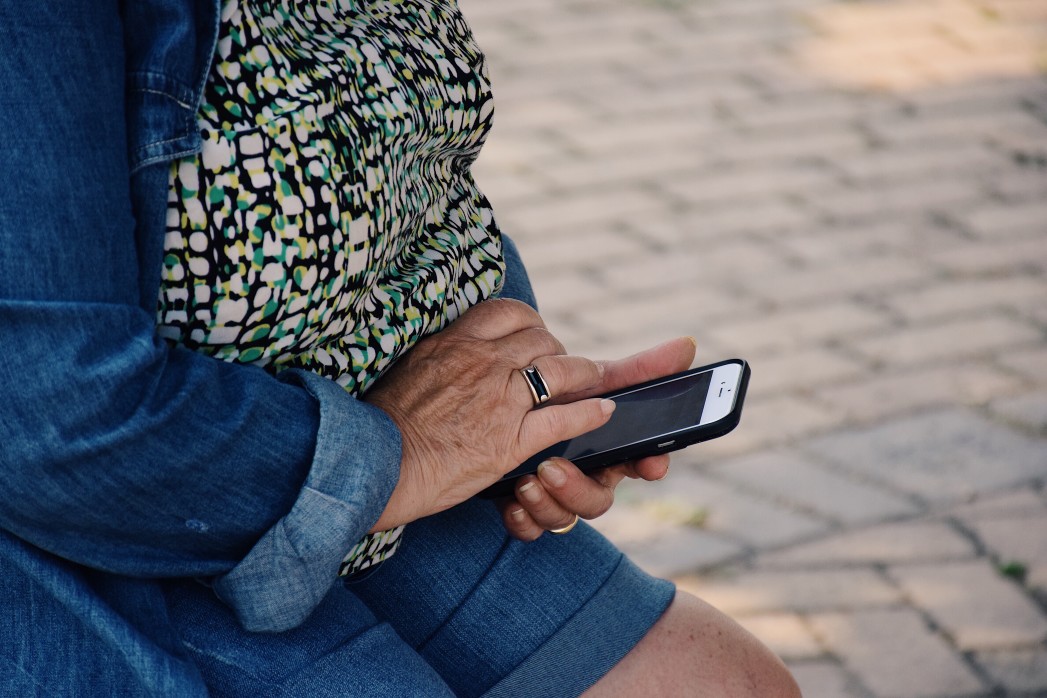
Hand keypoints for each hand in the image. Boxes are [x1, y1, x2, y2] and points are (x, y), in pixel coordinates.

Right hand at [364, 299, 614, 531]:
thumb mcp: (408, 369)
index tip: (534, 335)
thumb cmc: (383, 423)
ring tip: (595, 378)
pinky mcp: (511, 438)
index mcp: (455, 342)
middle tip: (562, 363)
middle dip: (557, 349)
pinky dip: (590, 413)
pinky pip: (564, 417)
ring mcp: (500, 399)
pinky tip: (604, 412)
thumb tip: (451, 352)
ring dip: (584, 373)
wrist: (376, 464)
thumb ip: (438, 355)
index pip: (508, 312)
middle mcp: (482, 362)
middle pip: (541, 338)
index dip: (530, 322)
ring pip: (561, 371)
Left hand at [498, 336, 696, 539]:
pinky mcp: (523, 509)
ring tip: (526, 481)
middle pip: (597, 500)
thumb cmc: (552, 399)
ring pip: (563, 517)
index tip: (652, 465)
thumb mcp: (587, 383)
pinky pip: (530, 529)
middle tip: (551, 468)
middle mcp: (586, 478)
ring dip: (547, 504)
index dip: (650, 465)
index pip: (640, 465)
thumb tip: (687, 344)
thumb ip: (636, 370)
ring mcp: (554, 497)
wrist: (491, 410)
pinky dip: (523, 519)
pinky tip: (511, 503)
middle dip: (578, 489)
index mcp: (611, 452)